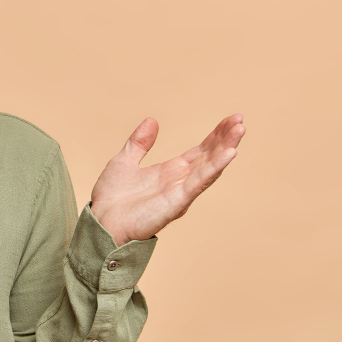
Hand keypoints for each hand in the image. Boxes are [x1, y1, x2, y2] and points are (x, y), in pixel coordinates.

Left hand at [89, 114, 245, 246]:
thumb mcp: (124, 161)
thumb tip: (152, 120)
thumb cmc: (111, 199)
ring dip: (225, 148)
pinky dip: (214, 167)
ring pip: (209, 167)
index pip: (200, 151)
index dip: (216, 135)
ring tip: (240, 130)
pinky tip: (229, 153)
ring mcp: (180, 193)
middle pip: (210, 157)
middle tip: (240, 119)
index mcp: (170, 172)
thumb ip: (139, 143)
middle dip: (225, 138)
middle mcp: (180, 181)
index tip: (231, 119)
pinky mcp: (176, 203)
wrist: (100, 223)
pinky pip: (199, 183)